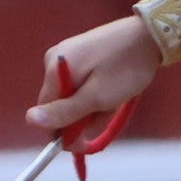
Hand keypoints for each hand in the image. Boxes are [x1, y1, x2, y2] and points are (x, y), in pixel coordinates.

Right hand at [31, 14, 160, 133]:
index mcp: (53, 70)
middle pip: (61, 105)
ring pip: (75, 97)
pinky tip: (115, 89)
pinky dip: (99, 94)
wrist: (150, 36)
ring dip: (95, 107)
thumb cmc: (125, 68)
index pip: (46, 113)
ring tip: (117, 98)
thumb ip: (65, 111)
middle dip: (84, 117)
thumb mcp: (97, 97)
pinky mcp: (82, 54)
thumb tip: (30, 120)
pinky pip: (84, 84)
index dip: (64, 132)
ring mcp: (68, 55)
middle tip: (109, 111)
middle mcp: (54, 61)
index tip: (85, 144)